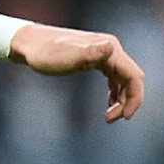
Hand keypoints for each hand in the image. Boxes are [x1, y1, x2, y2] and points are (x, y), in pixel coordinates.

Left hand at [10, 23, 144, 122]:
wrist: (29, 44)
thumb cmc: (45, 53)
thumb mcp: (67, 57)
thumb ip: (90, 53)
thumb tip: (110, 47)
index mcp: (108, 48)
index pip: (134, 75)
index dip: (135, 98)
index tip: (124, 118)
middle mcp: (109, 49)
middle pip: (132, 79)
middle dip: (129, 101)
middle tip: (110, 120)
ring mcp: (102, 54)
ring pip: (124, 80)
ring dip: (122, 99)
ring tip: (108, 117)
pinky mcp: (94, 60)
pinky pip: (114, 78)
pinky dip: (115, 93)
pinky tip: (108, 104)